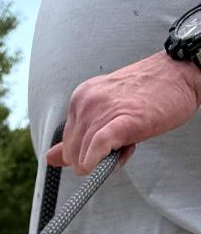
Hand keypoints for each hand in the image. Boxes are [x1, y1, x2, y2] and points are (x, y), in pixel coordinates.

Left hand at [49, 53, 200, 172]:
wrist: (182, 72)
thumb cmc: (150, 94)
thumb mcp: (106, 112)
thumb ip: (77, 136)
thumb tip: (50, 159)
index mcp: (80, 99)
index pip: (68, 144)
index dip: (87, 153)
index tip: (108, 145)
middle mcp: (84, 102)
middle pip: (72, 155)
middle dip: (95, 159)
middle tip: (123, 144)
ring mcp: (100, 110)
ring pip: (83, 158)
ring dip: (107, 160)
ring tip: (131, 141)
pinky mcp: (119, 120)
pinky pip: (95, 150)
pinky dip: (97, 161)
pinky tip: (115, 156)